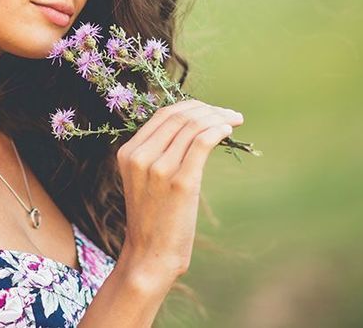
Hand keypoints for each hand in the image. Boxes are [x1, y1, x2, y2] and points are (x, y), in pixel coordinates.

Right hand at [115, 98, 243, 284]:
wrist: (150, 255)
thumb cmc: (152, 219)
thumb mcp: (143, 180)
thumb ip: (156, 154)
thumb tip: (191, 129)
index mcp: (128, 153)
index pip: (163, 114)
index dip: (191, 106)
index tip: (211, 110)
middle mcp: (141, 156)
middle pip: (179, 116)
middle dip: (208, 109)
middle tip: (229, 114)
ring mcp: (159, 169)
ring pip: (193, 126)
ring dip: (218, 118)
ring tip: (234, 121)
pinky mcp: (181, 182)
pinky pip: (202, 143)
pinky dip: (218, 131)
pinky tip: (228, 131)